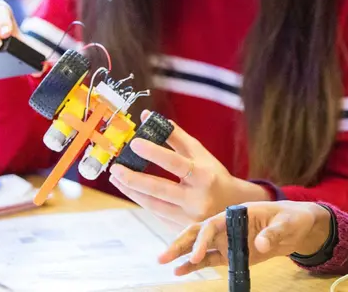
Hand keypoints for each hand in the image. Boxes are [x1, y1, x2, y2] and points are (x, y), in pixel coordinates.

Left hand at [108, 111, 269, 225]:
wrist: (232, 207)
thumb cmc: (213, 175)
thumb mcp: (200, 154)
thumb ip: (174, 136)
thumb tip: (147, 117)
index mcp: (204, 176)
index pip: (176, 163)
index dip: (154, 153)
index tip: (134, 143)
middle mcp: (198, 199)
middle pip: (160, 190)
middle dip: (133, 179)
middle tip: (115, 168)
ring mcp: (189, 219)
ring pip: (154, 206)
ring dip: (132, 192)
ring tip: (116, 178)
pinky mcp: (182, 231)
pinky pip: (157, 215)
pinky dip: (142, 201)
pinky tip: (131, 190)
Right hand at [158, 201, 331, 275]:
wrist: (296, 227)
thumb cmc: (291, 218)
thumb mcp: (286, 224)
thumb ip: (272, 233)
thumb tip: (259, 245)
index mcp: (237, 213)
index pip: (213, 224)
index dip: (203, 239)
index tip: (197, 256)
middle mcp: (227, 225)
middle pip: (198, 232)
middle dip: (180, 243)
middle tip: (163, 256)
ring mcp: (227, 239)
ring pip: (199, 246)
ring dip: (182, 254)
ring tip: (163, 262)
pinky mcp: (231, 253)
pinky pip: (209, 260)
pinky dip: (194, 265)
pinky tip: (180, 271)